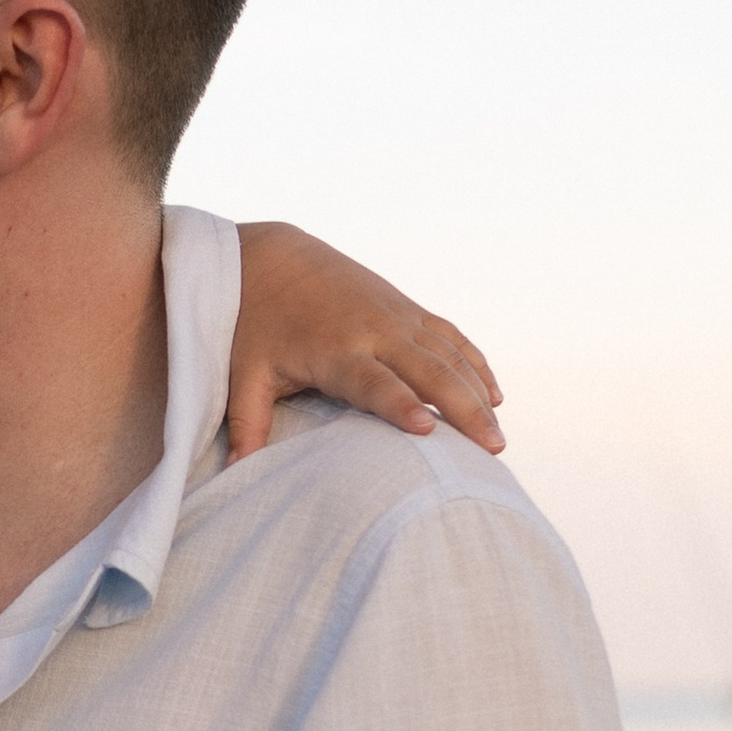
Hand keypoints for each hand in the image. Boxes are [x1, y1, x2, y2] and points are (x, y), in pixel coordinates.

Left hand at [229, 222, 503, 461]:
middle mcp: (375, 330)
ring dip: (478, 393)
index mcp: (335, 350)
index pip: (375, 382)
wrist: (272, 257)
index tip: (428, 430)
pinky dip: (474, 363)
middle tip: (492, 449)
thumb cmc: (253, 323)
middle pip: (429, 371)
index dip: (401, 404)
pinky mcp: (406, 308)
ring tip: (500, 436)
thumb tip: (231, 473)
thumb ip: (246, 425)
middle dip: (463, 408)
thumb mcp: (243, 375)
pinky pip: (450, 337)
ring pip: (450, 355)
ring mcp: (396, 315)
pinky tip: (494, 393)